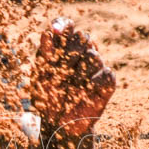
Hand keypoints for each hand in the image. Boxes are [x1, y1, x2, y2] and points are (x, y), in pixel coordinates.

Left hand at [30, 17, 116, 148]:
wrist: (59, 124)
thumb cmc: (47, 98)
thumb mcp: (40, 76)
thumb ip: (45, 55)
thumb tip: (47, 32)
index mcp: (61, 49)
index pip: (66, 27)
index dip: (63, 25)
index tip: (56, 30)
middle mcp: (80, 54)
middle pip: (82, 37)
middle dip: (69, 53)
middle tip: (59, 71)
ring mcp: (95, 66)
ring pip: (93, 55)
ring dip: (79, 72)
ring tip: (70, 86)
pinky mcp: (108, 81)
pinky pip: (105, 73)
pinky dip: (93, 82)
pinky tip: (85, 90)